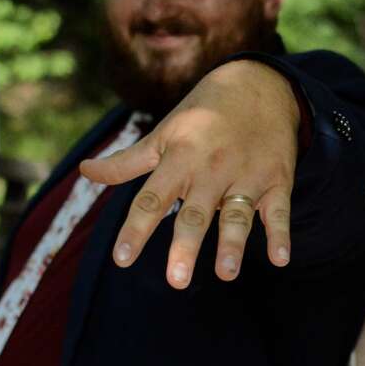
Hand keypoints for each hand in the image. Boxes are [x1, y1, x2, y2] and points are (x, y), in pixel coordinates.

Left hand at [80, 60, 299, 288]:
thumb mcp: (164, 134)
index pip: (152, 199)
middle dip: (186, 246)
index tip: (122, 259)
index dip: (136, 229)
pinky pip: (279, 210)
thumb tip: (84, 171)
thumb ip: (127, 162)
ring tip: (227, 273)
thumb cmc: (203, 114)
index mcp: (179, 159)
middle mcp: (211, 169)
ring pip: (238, 214)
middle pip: (195, 213)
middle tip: (176, 280)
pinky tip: (280, 258)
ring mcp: (246, 175)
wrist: (259, 85)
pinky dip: (281, 234)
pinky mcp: (276, 180)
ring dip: (233, 244)